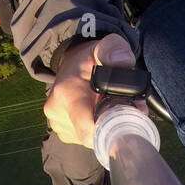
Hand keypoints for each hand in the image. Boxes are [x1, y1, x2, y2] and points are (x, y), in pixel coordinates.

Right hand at [45, 33, 135, 148]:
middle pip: (93, 135)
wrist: (71, 64)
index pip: (87, 127)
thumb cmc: (90, 57)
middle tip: (126, 108)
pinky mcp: (62, 130)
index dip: (110, 130)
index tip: (127, 120)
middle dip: (112, 126)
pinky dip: (95, 128)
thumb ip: (115, 49)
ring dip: (104, 126)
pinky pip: (84, 137)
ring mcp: (58, 123)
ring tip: (109, 106)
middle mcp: (57, 111)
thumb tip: (124, 61)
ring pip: (90, 138)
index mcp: (67, 93)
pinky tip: (97, 112)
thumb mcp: (105, 45)